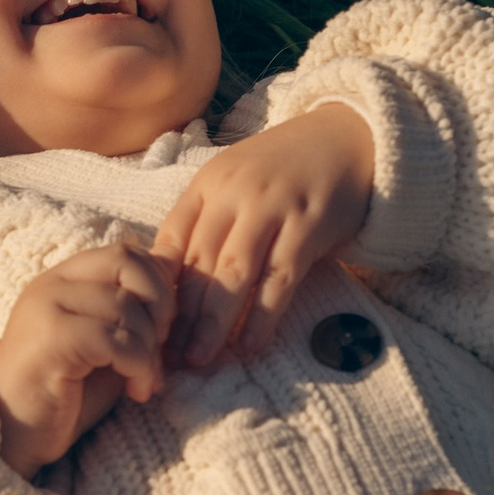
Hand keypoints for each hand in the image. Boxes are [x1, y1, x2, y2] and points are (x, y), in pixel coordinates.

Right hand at [0, 243, 177, 477]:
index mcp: (65, 279)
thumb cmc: (64, 396)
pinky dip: (138, 366)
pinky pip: (114, 338)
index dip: (158, 285)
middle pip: (127, 262)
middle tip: (160, 348)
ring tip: (144, 381)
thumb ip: (135, 312)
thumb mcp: (108, 346)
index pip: (126, 252)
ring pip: (125, 305)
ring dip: (150, 349)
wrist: (12, 438)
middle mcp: (52, 283)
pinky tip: (135, 391)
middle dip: (160, 304)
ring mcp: (46, 306)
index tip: (162, 330)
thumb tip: (175, 273)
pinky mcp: (50, 338)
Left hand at [154, 102, 373, 366]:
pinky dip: (261, 316)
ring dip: (212, 322)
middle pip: (198, 264)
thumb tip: (171, 281)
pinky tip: (247, 344)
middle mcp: (234, 195)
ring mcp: (272, 209)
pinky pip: (279, 279)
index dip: (155, 287)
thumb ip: (206, 221)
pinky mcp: (309, 226)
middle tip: (164, 357)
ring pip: (233, 274)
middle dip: (179, 315)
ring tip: (198, 358)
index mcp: (207, 184)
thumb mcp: (234, 181)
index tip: (146, 324)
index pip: (170, 241)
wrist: (347, 137)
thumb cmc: (283, 169)